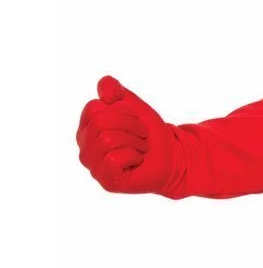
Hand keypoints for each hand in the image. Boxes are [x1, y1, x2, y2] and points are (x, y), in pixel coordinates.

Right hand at [76, 76, 183, 193]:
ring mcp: (94, 166)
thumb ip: (114, 90)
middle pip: (100, 123)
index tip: (135, 120)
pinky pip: (113, 160)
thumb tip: (105, 86)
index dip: (121, 111)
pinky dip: (133, 156)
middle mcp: (85, 147)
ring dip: (134, 141)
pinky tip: (137, 160)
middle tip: (141, 136)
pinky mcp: (106, 181)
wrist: (172, 156)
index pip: (95, 108)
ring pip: (107, 140)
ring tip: (140, 148)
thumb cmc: (149, 133)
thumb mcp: (133, 105)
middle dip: (130, 125)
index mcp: (87, 127)